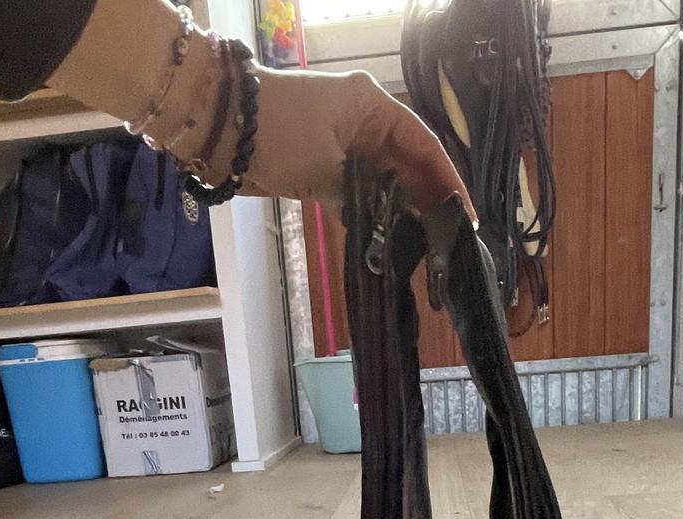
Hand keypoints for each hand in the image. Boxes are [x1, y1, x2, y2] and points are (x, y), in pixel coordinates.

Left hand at [235, 66, 476, 220]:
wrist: (218, 130)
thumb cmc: (276, 134)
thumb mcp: (325, 167)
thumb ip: (363, 195)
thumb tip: (392, 223)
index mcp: (372, 107)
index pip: (424, 145)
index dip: (448, 181)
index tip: (464, 216)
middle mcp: (364, 123)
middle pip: (409, 165)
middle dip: (428, 201)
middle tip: (448, 242)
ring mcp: (344, 145)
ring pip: (385, 182)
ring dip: (401, 213)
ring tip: (425, 247)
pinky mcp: (325, 167)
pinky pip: (360, 193)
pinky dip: (372, 216)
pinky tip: (387, 242)